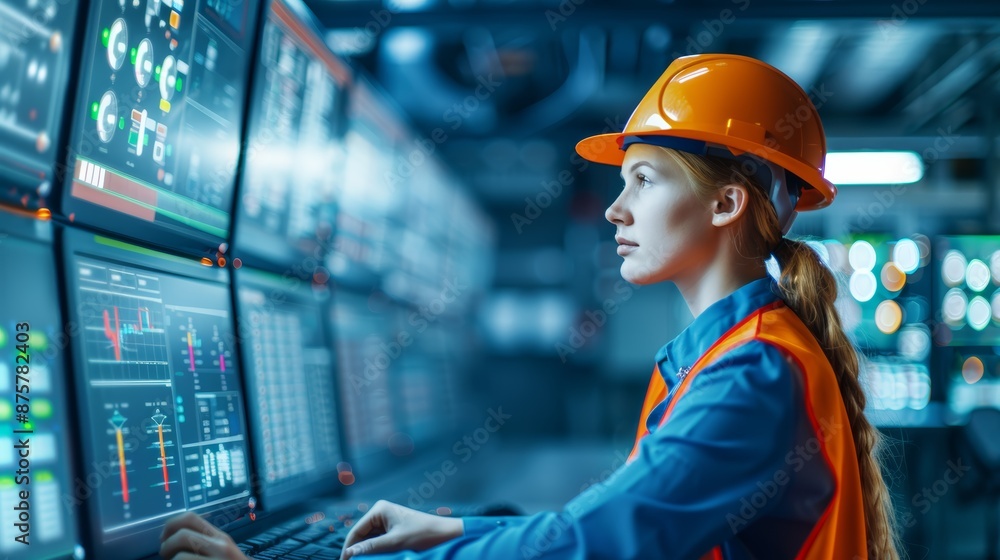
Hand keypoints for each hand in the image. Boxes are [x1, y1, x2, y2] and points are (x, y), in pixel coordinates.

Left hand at [159, 511, 246, 559]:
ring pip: (179, 558)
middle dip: (166, 546)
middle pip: (181, 535)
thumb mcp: (223, 553)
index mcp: (220, 538)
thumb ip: (204, 543)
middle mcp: (220, 547)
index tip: (165, 538)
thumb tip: (170, 539)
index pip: (190, 518)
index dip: (170, 525)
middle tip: (166, 556)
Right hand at [340, 500, 462, 558]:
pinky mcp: (394, 529)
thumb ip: (371, 548)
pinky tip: (373, 559)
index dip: (348, 549)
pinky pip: (379, 541)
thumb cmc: (422, 535)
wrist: (446, 534)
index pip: (356, 532)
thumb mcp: (395, 543)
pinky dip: (376, 551)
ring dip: (366, 553)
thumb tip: (349, 553)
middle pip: (362, 536)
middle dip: (357, 552)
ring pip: (370, 540)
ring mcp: (388, 520)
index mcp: (379, 510)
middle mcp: (381, 512)